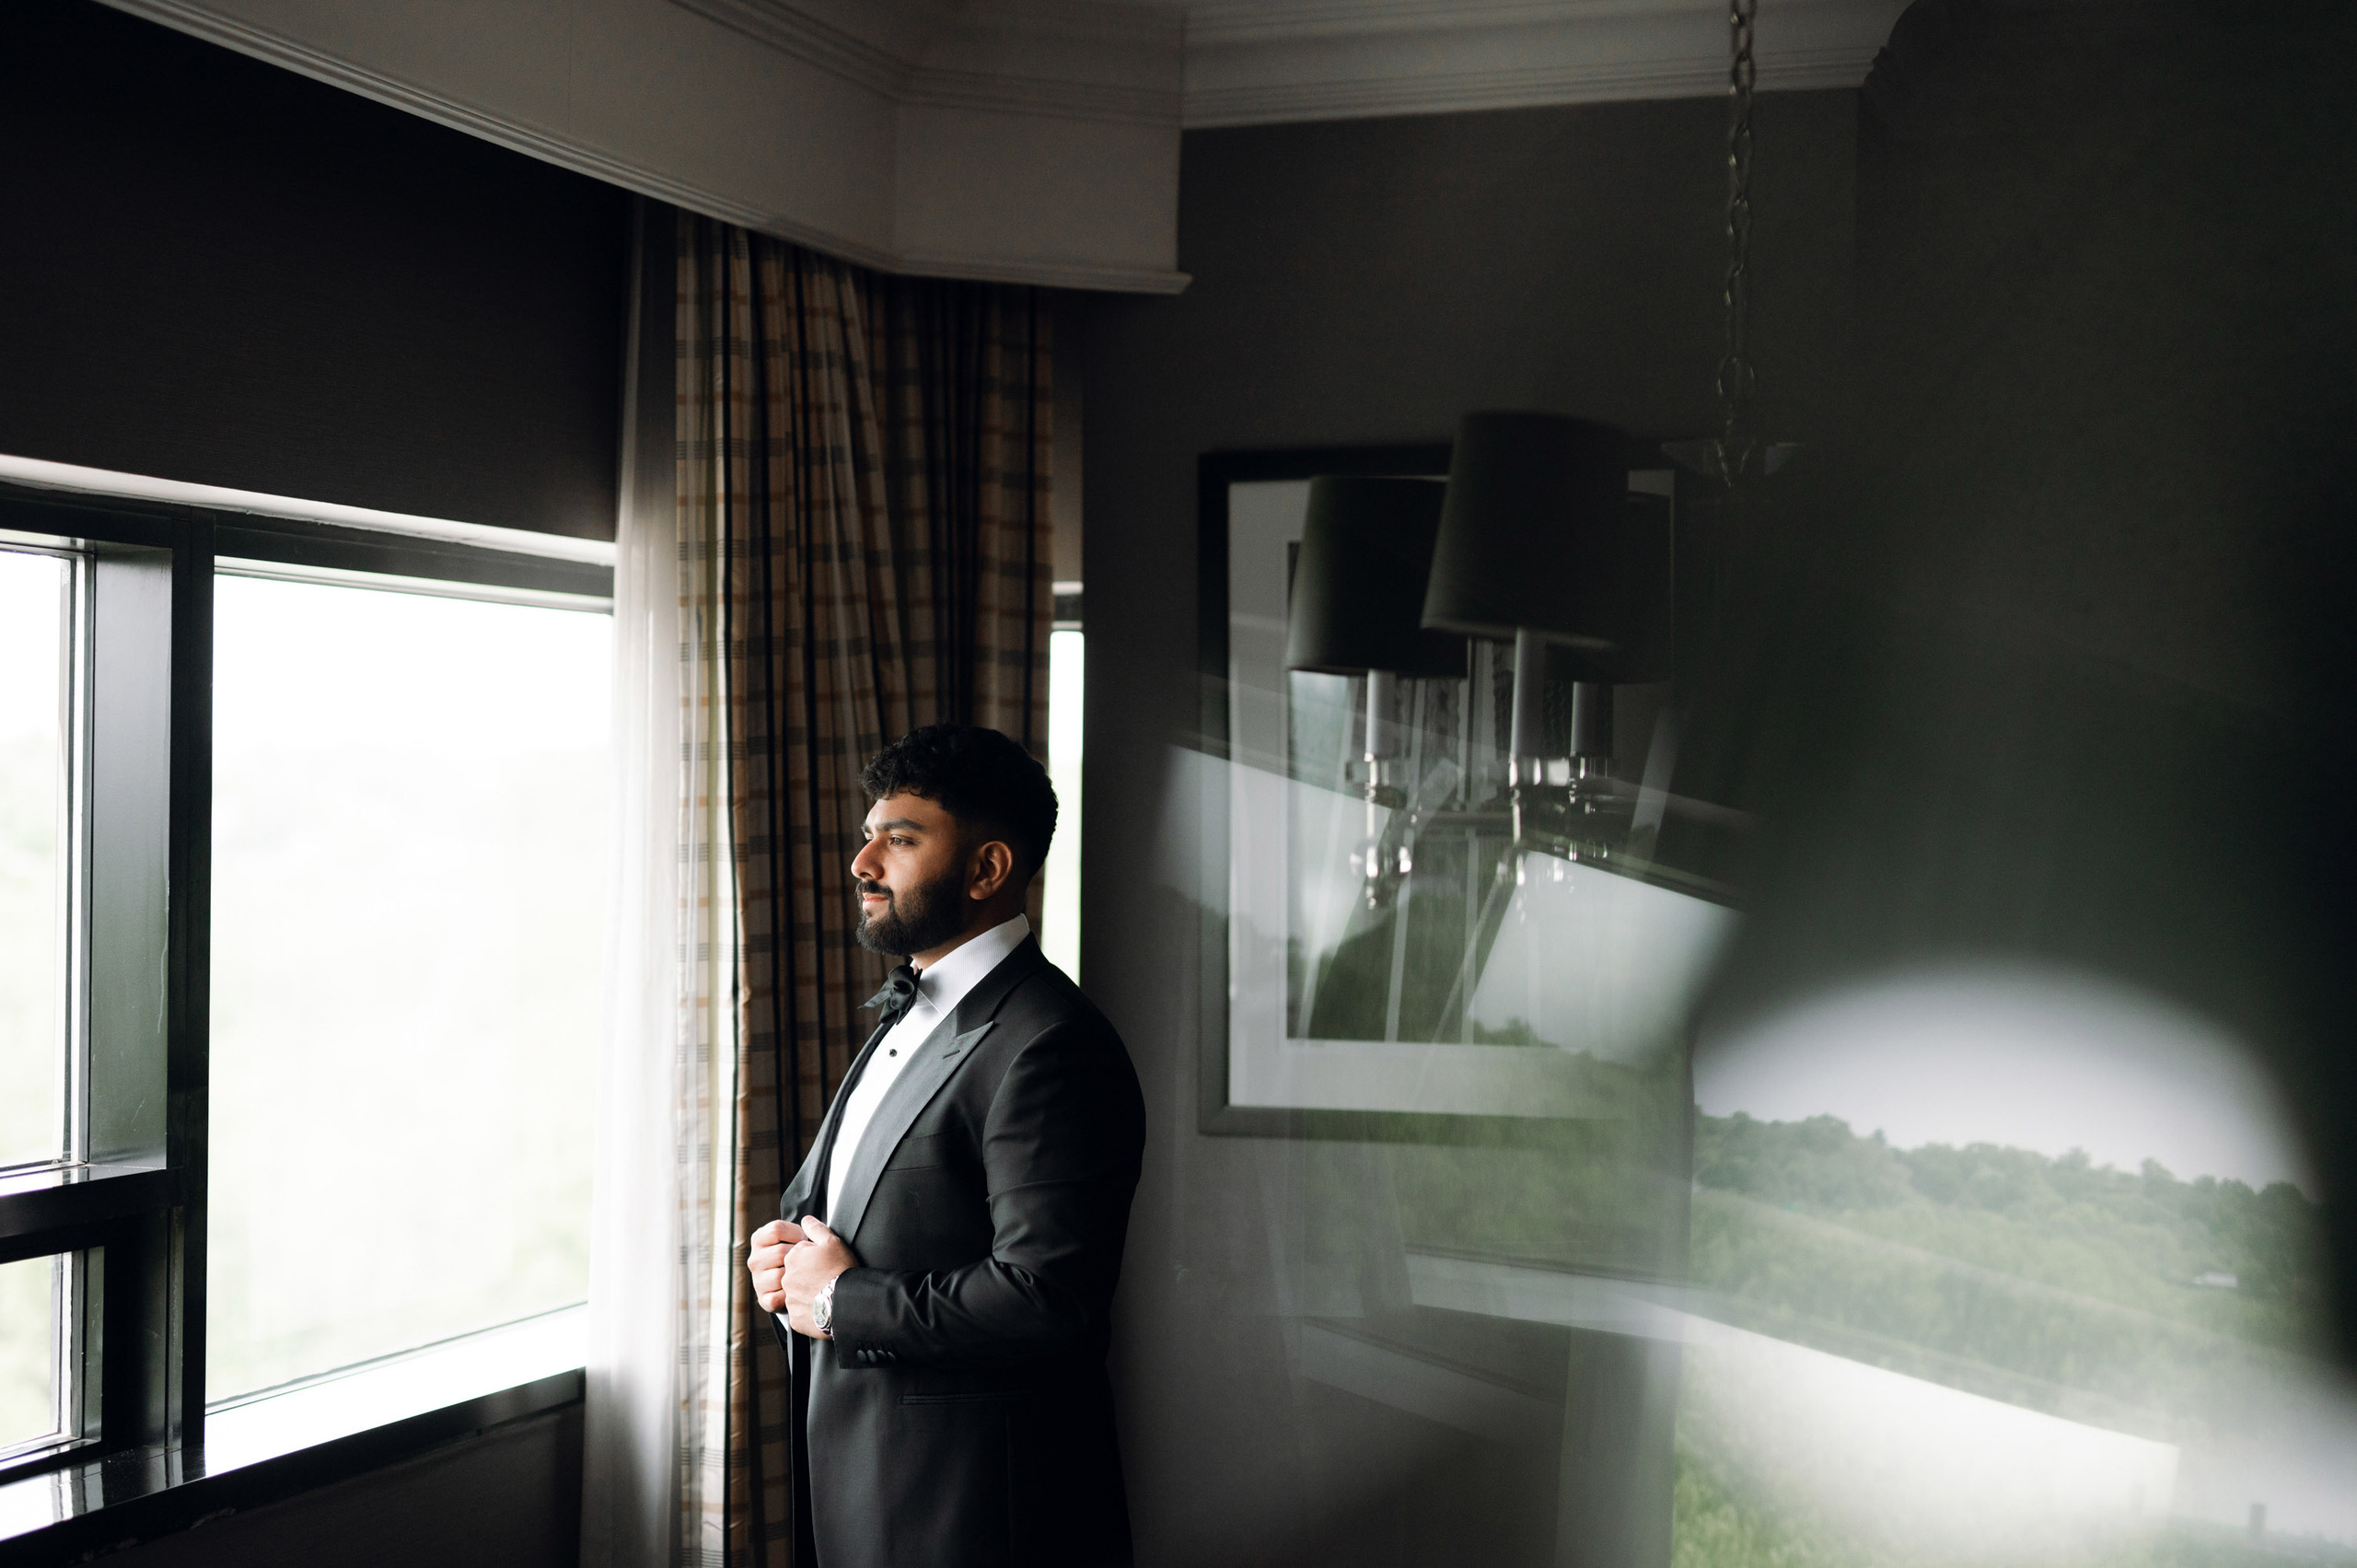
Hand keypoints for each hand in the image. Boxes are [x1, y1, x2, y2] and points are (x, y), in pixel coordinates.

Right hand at [746, 1218, 806, 1314]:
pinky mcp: (764, 1299)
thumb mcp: (795, 1237)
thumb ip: (803, 1228)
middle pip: (781, 1252)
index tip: (804, 1240)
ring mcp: (757, 1280)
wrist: (795, 1285)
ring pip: (780, 1275)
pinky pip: (779, 1296)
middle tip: (806, 1259)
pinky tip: (797, 1289)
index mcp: (759, 1240)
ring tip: (802, 1273)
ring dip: (796, 1275)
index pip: (776, 1229)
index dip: (796, 1233)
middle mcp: (754, 1259)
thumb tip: (809, 1221)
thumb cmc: (798, 1256)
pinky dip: (792, 1294)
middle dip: (799, 1256)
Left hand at [754, 1216, 857, 1337]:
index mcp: (793, 1258)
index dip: (816, 1258)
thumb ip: (816, 1228)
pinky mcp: (796, 1318)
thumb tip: (805, 1220)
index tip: (827, 1263)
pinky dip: (811, 1310)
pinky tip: (825, 1306)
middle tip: (828, 1278)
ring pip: (799, 1294)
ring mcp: (790, 1300)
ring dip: (810, 1293)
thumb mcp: (832, 1242)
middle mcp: (787, 1279)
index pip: (801, 1255)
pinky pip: (802, 1312)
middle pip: (798, 1274)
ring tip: (828, 1293)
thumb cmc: (841, 1270)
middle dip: (810, 1275)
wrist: (848, 1302)